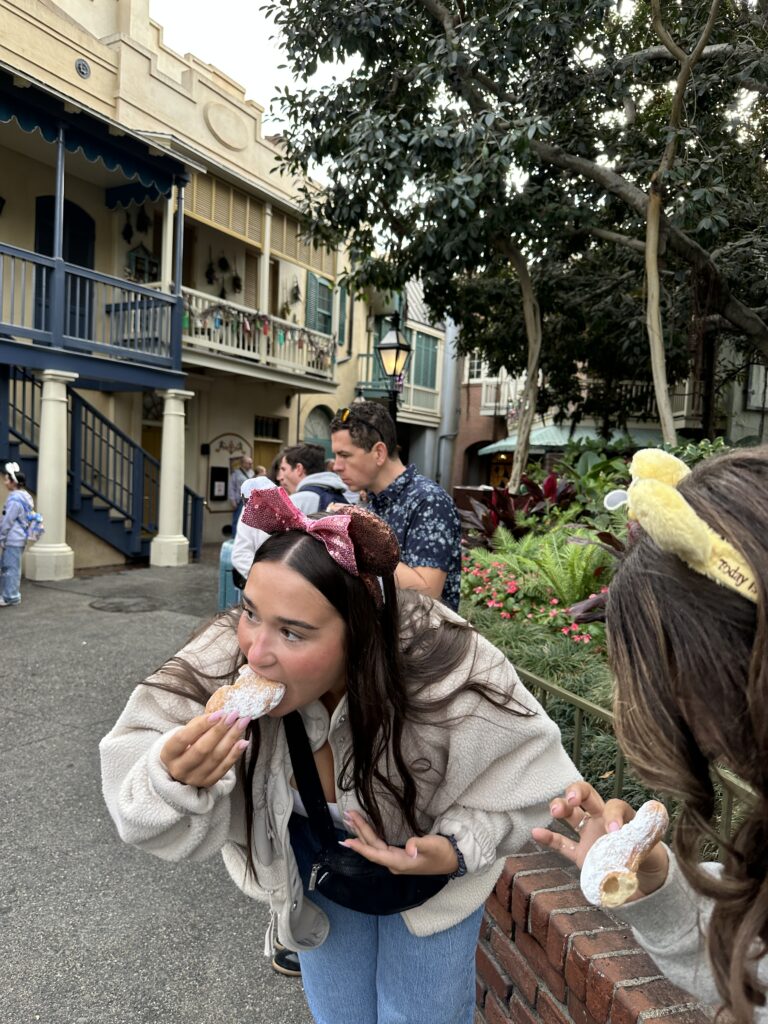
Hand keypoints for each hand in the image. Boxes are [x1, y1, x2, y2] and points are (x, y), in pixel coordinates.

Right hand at [160, 710, 250, 787]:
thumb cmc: (186, 744)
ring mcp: (194, 778)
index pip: (183, 738)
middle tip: (234, 715)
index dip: (201, 725)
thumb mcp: (186, 732)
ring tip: (242, 723)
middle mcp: (179, 769)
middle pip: (201, 749)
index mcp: (168, 754)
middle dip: (219, 730)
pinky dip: (235, 754)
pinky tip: (243, 741)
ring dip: (231, 738)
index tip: (219, 713)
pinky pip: (224, 768)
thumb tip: (220, 715)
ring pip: (215, 758)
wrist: (185, 767)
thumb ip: (200, 723)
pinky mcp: (208, 783)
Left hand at [340, 809, 459, 875]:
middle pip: (372, 847)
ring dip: (362, 833)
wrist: (453, 860)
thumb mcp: (433, 845)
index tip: (347, 840)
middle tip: (347, 816)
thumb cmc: (443, 852)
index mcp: (400, 863)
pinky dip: (370, 837)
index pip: (375, 854)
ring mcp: (395, 861)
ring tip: (351, 821)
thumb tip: (408, 847)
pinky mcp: (398, 856)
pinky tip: (364, 831)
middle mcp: (394, 864)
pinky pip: (379, 847)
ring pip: (374, 847)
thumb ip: (419, 844)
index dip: (361, 847)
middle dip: (359, 832)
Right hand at [531, 781, 668, 898]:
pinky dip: (548, 838)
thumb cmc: (650, 860)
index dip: (613, 816)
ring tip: (555, 811)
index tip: (614, 832)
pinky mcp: (580, 854)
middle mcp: (603, 820)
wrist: (644, 884)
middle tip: (572, 799)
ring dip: (560, 807)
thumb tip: (645, 825)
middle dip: (576, 791)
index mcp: (622, 816)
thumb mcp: (652, 848)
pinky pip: (561, 843)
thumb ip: (645, 838)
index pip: (614, 805)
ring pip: (570, 814)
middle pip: (587, 795)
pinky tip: (536, 832)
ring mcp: (589, 835)